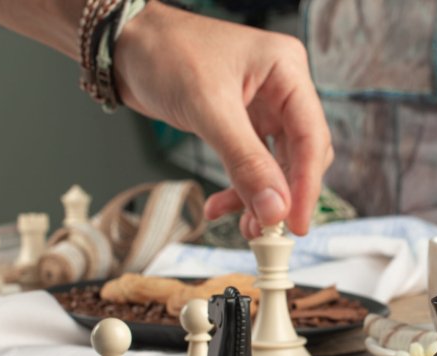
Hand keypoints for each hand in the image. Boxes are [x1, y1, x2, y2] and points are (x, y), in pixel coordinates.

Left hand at [114, 2, 332, 236]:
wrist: (124, 44)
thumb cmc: (164, 52)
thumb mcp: (208, 108)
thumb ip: (245, 161)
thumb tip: (275, 209)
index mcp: (287, 71)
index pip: (311, 137)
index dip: (307, 185)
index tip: (296, 223)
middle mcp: (283, 89)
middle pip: (301, 155)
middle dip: (283, 196)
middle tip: (267, 230)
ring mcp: (265, 107)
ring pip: (278, 166)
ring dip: (261, 199)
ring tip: (245, 227)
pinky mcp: (245, 123)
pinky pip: (254, 166)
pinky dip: (241, 189)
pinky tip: (221, 206)